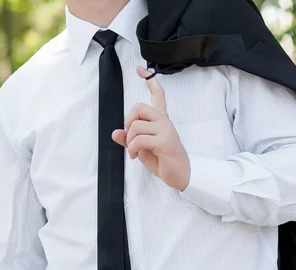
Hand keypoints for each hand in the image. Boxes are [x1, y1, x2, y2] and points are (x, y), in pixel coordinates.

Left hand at [112, 66, 190, 191]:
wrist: (180, 175)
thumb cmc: (163, 160)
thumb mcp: (142, 148)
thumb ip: (129, 140)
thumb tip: (115, 133)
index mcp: (161, 120)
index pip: (158, 95)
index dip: (150, 81)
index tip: (141, 69)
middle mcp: (164, 121)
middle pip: (139, 107)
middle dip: (128, 121)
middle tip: (130, 137)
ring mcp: (165, 130)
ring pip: (135, 126)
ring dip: (129, 141)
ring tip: (134, 151)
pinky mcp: (164, 141)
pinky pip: (139, 139)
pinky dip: (132, 148)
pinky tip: (136, 155)